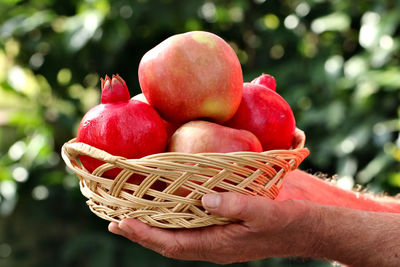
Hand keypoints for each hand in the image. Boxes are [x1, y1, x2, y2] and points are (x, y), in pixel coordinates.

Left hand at [108, 192, 313, 263]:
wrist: (308, 230)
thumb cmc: (288, 222)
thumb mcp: (264, 212)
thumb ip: (236, 205)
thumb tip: (205, 199)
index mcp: (219, 245)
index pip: (173, 244)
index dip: (145, 234)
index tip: (121, 223)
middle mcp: (214, 245)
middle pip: (168, 243)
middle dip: (141, 233)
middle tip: (115, 221)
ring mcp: (219, 240)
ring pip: (177, 237)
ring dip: (153, 228)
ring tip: (132, 217)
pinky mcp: (225, 231)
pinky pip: (191, 230)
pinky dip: (173, 222)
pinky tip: (168, 211)